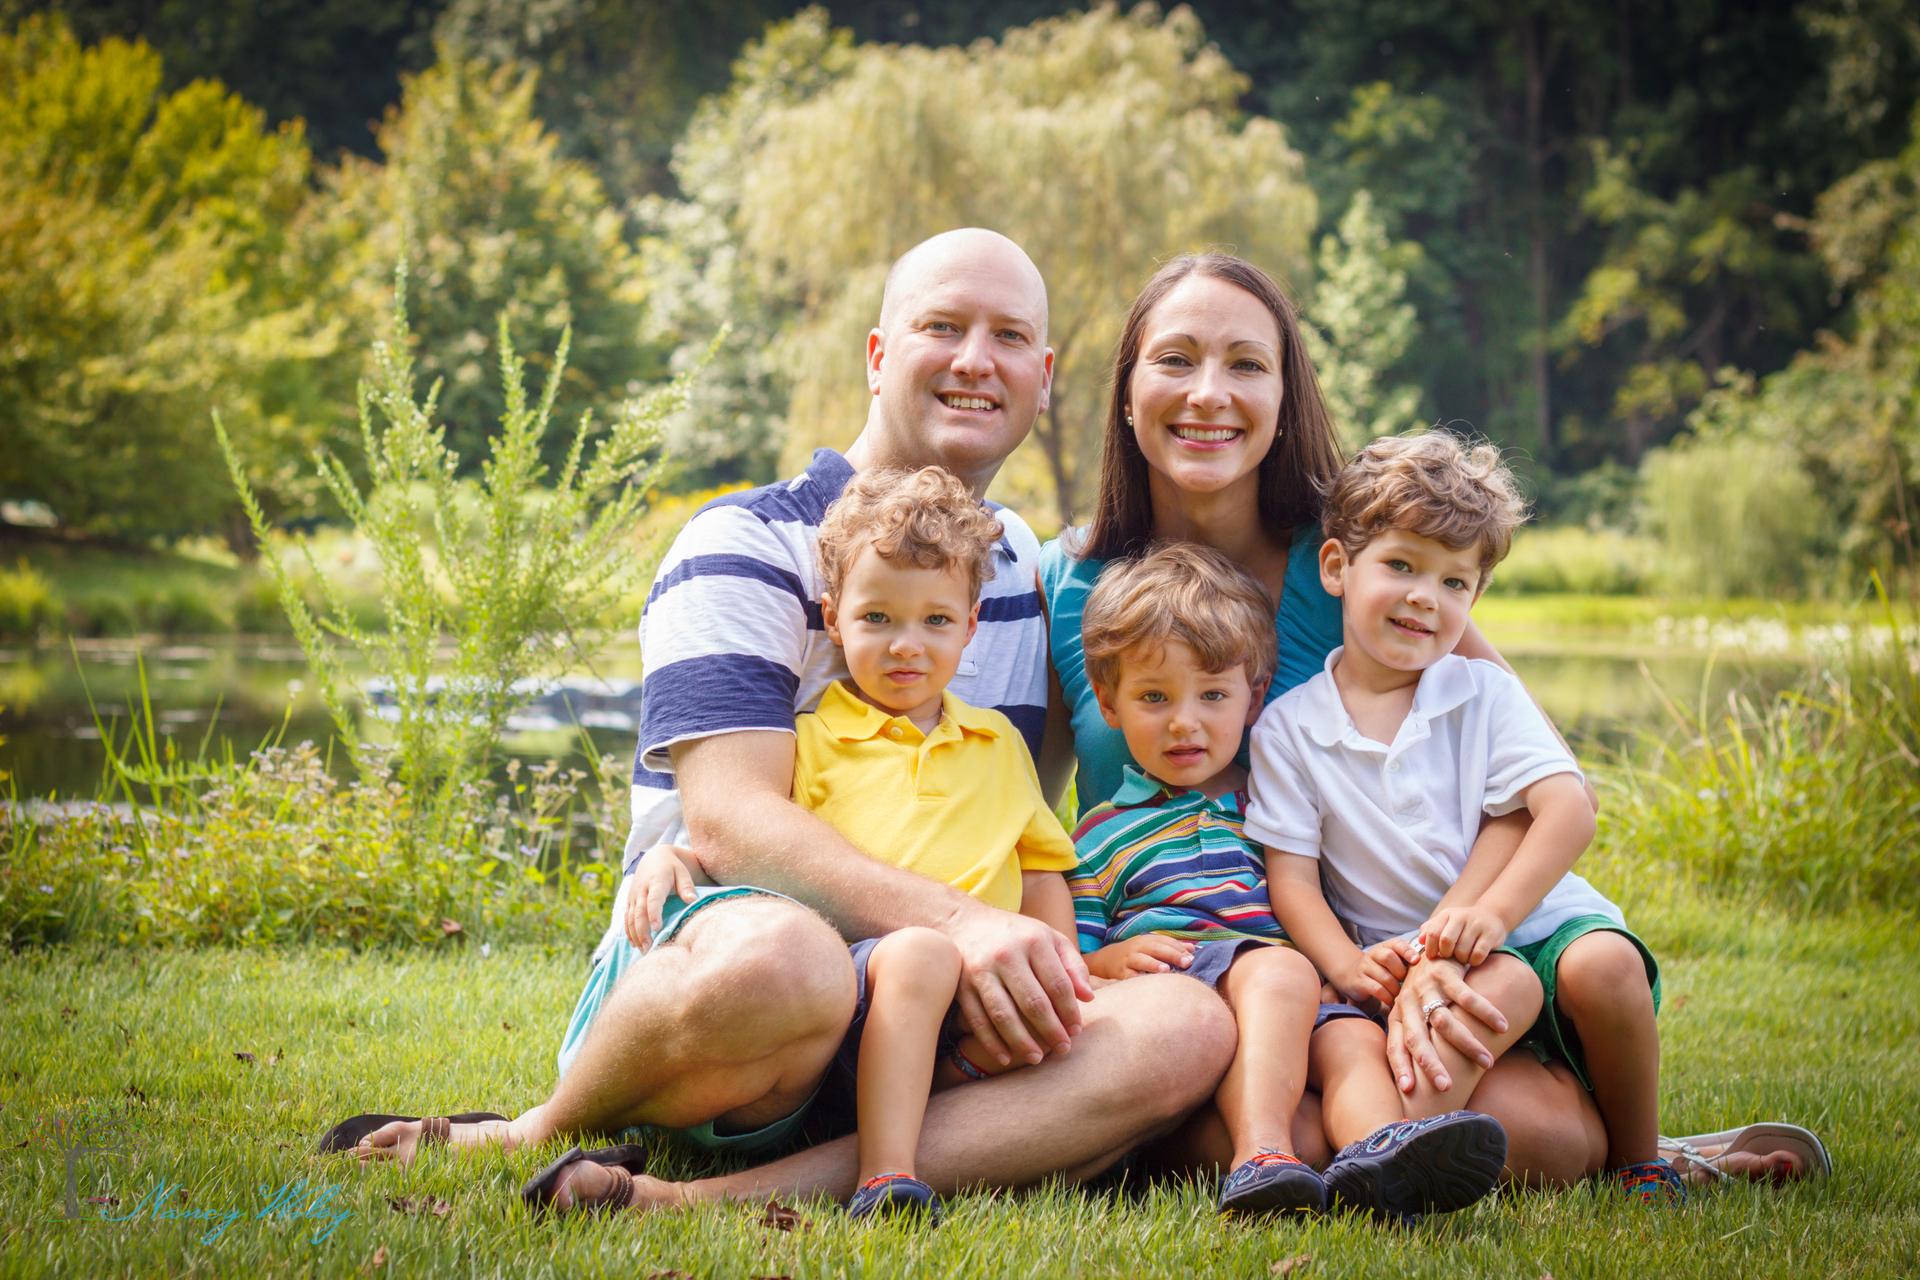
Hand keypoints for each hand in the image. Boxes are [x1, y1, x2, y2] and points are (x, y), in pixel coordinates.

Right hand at [623, 844, 698, 949]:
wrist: (654, 858)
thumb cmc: (673, 868)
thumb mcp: (682, 873)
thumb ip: (686, 887)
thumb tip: (692, 900)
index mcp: (656, 881)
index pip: (654, 899)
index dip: (654, 913)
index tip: (657, 928)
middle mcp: (642, 889)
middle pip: (639, 912)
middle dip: (642, 930)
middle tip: (648, 947)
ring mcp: (634, 896)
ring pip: (630, 917)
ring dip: (635, 934)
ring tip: (643, 950)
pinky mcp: (630, 901)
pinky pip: (626, 918)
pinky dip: (629, 931)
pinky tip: (634, 944)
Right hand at [945, 904, 1094, 1069]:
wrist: (965, 922)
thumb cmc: (1017, 936)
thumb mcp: (1049, 939)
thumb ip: (1073, 966)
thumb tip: (1088, 998)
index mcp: (1034, 941)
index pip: (1058, 984)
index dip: (1070, 1011)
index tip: (1076, 1030)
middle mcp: (1006, 955)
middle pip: (1033, 1002)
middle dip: (1051, 1031)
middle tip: (1063, 1050)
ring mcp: (981, 971)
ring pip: (1003, 1015)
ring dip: (1022, 1042)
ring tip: (1036, 1059)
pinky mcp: (961, 986)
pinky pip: (978, 1020)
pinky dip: (991, 1043)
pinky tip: (1005, 1058)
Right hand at [1087, 935, 1195, 980]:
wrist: (1104, 960)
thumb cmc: (1134, 954)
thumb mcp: (1150, 946)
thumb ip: (1171, 947)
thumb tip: (1193, 948)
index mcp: (1146, 940)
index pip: (1164, 941)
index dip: (1178, 947)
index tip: (1192, 956)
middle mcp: (1137, 948)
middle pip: (1155, 949)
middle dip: (1171, 954)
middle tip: (1186, 962)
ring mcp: (1128, 960)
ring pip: (1141, 961)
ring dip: (1153, 965)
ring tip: (1166, 970)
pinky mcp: (1119, 973)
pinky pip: (1129, 977)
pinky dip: (1137, 979)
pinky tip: (1146, 984)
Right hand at [1338, 938, 1416, 1005]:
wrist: (1353, 976)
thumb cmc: (1381, 970)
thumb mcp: (1393, 961)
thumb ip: (1408, 959)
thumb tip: (1431, 962)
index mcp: (1385, 947)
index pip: (1396, 944)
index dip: (1407, 951)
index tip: (1416, 960)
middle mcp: (1373, 954)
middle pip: (1388, 957)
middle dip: (1400, 972)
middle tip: (1406, 983)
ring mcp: (1364, 967)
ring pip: (1385, 977)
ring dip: (1396, 989)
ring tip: (1400, 995)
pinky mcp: (1359, 982)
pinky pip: (1377, 990)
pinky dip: (1387, 997)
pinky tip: (1391, 1001)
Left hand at [1384, 957, 1509, 1093]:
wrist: (1432, 949)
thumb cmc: (1425, 991)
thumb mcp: (1413, 1013)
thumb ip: (1416, 1038)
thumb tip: (1421, 1077)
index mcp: (1398, 1016)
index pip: (1394, 1046)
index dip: (1400, 1066)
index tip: (1407, 1089)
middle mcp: (1407, 1003)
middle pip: (1416, 1038)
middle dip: (1430, 1064)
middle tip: (1445, 1087)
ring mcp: (1425, 987)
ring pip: (1445, 1021)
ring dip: (1467, 1044)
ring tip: (1487, 1062)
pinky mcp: (1444, 973)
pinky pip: (1467, 997)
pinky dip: (1485, 1012)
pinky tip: (1503, 1027)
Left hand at [1420, 906, 1508, 965]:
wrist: (1491, 916)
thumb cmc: (1462, 925)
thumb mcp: (1445, 922)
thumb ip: (1431, 930)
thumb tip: (1420, 940)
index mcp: (1447, 914)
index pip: (1433, 932)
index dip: (1430, 948)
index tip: (1433, 956)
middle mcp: (1461, 917)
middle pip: (1446, 941)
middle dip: (1446, 954)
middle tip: (1449, 957)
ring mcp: (1477, 925)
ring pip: (1462, 951)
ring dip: (1460, 960)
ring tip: (1462, 958)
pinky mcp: (1490, 934)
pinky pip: (1478, 955)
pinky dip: (1473, 961)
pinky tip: (1473, 959)